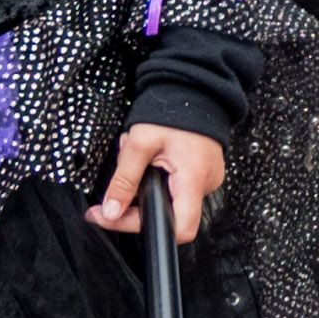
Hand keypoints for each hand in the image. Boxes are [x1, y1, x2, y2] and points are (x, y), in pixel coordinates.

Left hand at [91, 122, 227, 241]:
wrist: (196, 88)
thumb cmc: (173, 112)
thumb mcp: (140, 143)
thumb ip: (123, 180)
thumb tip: (110, 211)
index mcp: (194, 178)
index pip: (180, 229)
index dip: (147, 229)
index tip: (116, 217)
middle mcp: (207, 183)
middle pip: (170, 216)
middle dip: (135, 202)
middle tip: (116, 186)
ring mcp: (208, 178)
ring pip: (171, 201)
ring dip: (145, 188)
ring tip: (136, 161)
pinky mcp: (204, 172)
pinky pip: (178, 187)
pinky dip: (159, 179)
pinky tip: (151, 160)